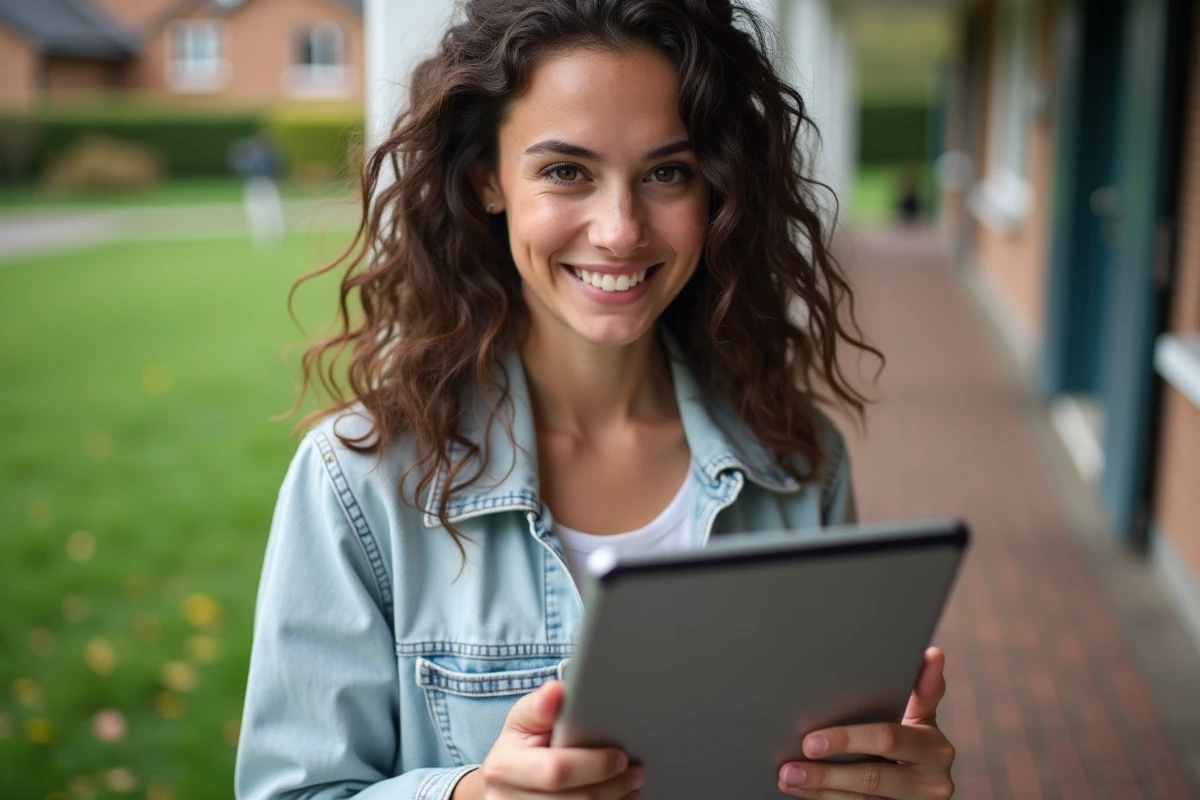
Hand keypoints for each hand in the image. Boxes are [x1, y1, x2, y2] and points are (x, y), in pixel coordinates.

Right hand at [455, 680, 643, 798]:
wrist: (504, 784)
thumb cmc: (519, 747)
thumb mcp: (522, 721)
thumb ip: (539, 706)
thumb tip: (556, 692)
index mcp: (504, 767)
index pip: (556, 771)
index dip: (594, 765)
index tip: (620, 756)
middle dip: (613, 786)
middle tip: (636, 771)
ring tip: (631, 785)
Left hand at [777, 647, 955, 798]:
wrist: (927, 782)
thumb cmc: (915, 739)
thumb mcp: (921, 715)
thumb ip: (922, 689)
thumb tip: (933, 654)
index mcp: (935, 748)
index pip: (887, 739)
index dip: (847, 740)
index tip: (811, 740)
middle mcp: (931, 782)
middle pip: (871, 777)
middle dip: (826, 772)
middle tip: (790, 766)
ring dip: (820, 790)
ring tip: (788, 778)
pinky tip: (804, 793)